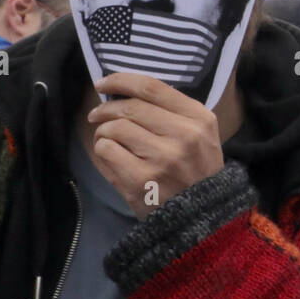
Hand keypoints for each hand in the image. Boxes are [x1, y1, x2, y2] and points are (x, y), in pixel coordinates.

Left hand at [88, 73, 225, 219]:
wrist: (201, 217)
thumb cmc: (196, 172)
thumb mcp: (200, 136)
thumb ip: (172, 113)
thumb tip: (124, 93)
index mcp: (200, 119)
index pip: (152, 88)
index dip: (121, 80)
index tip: (104, 83)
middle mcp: (185, 135)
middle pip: (130, 107)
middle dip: (106, 109)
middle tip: (98, 116)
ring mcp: (163, 157)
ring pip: (115, 128)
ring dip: (103, 132)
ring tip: (108, 140)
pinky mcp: (141, 178)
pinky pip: (106, 150)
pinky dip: (102, 149)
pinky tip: (111, 156)